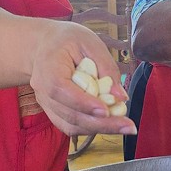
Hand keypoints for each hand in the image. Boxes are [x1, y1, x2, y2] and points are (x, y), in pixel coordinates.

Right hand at [29, 22, 137, 136]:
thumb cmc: (68, 41)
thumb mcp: (90, 43)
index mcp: (48, 67)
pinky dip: (92, 128)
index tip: (106, 110)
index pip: (61, 90)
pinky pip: (72, 126)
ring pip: (71, 125)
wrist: (46, 46)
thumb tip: (120, 96)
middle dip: (101, 124)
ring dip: (100, 129)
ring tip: (125, 126)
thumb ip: (106, 67)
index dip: (83, 103)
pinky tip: (112, 124)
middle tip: (128, 126)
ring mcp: (46, 104)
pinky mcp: (54, 112)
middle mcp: (42, 90)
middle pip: (69, 114)